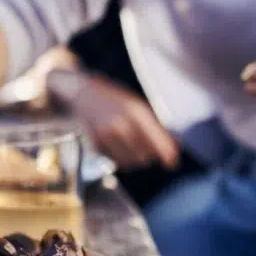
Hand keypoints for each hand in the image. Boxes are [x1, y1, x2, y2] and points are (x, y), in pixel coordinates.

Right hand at [47, 70, 178, 169]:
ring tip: (130, 147)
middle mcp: (121, 124)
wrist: (80, 93)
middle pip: (145, 156)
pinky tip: (115, 145)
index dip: (167, 153)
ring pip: (129, 162)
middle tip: (147, 149)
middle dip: (149, 156)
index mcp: (136, 111)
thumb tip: (174, 145)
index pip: (157, 140)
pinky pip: (113, 161)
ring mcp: (106, 136)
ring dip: (133, 160)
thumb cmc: (113, 98)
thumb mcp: (136, 105)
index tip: (172, 163)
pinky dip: (117, 158)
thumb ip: (154, 125)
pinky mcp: (95, 144)